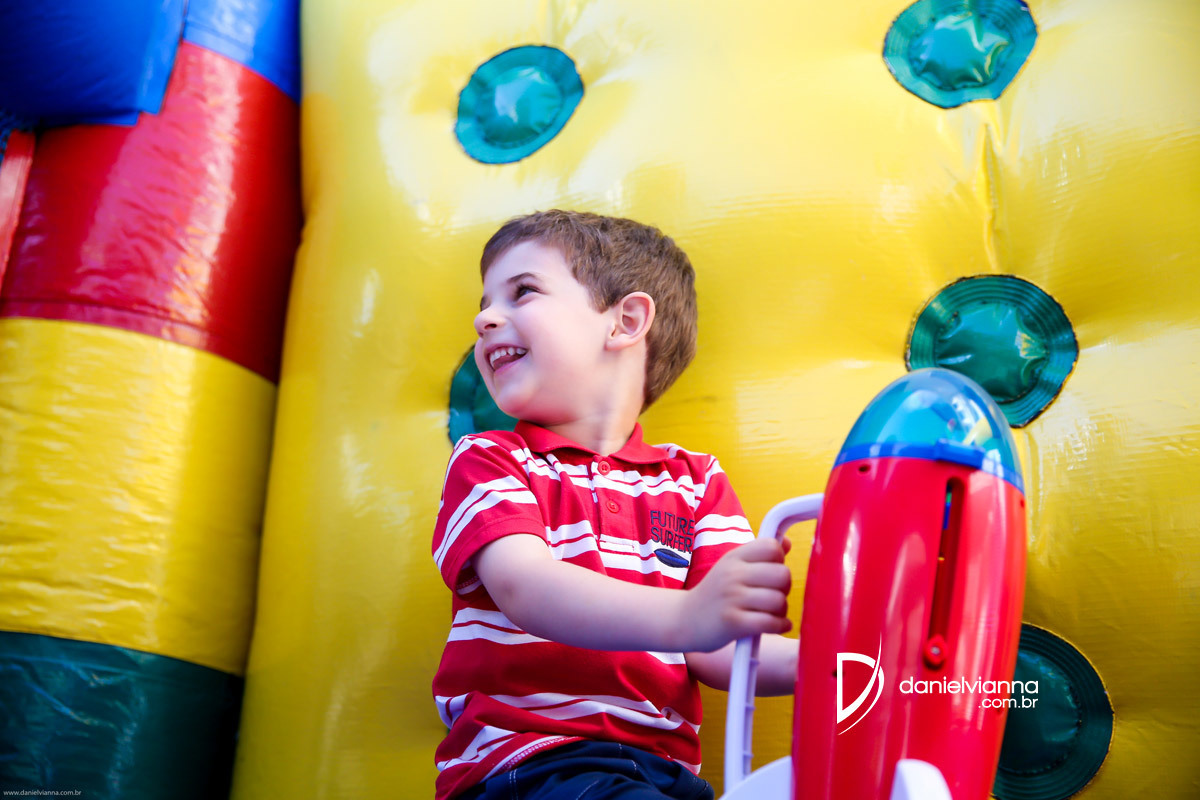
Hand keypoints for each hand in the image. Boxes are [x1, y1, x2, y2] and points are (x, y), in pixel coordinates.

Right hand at [682, 537, 792, 652]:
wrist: (684, 619)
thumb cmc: (716, 593)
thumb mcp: (732, 567)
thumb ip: (759, 554)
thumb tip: (787, 542)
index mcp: (734, 557)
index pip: (771, 547)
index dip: (779, 560)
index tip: (771, 573)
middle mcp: (732, 574)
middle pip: (782, 574)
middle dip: (785, 588)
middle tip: (774, 595)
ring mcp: (732, 598)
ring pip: (778, 600)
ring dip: (782, 611)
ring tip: (772, 613)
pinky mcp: (733, 622)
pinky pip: (770, 622)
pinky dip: (780, 625)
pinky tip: (776, 625)